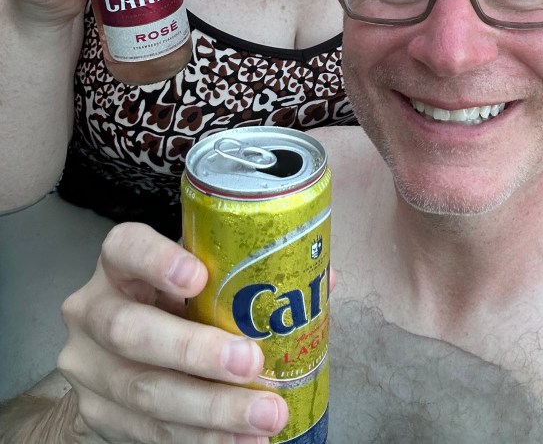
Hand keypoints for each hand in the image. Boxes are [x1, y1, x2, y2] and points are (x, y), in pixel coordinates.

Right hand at [59, 223, 287, 442]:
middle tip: (250, 362)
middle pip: (132, 331)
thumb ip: (249, 272)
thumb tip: (324, 279)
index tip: (200, 276)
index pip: (125, 247)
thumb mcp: (198, 276)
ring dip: (210, 410)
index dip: (157, 261)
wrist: (119, 353)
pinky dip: (200, 440)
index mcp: (119, 264)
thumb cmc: (174, 303)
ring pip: (143, 391)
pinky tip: (240, 442)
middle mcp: (93, 311)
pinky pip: (149, 432)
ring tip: (264, 414)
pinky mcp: (96, 415)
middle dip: (196, 351)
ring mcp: (89, 368)